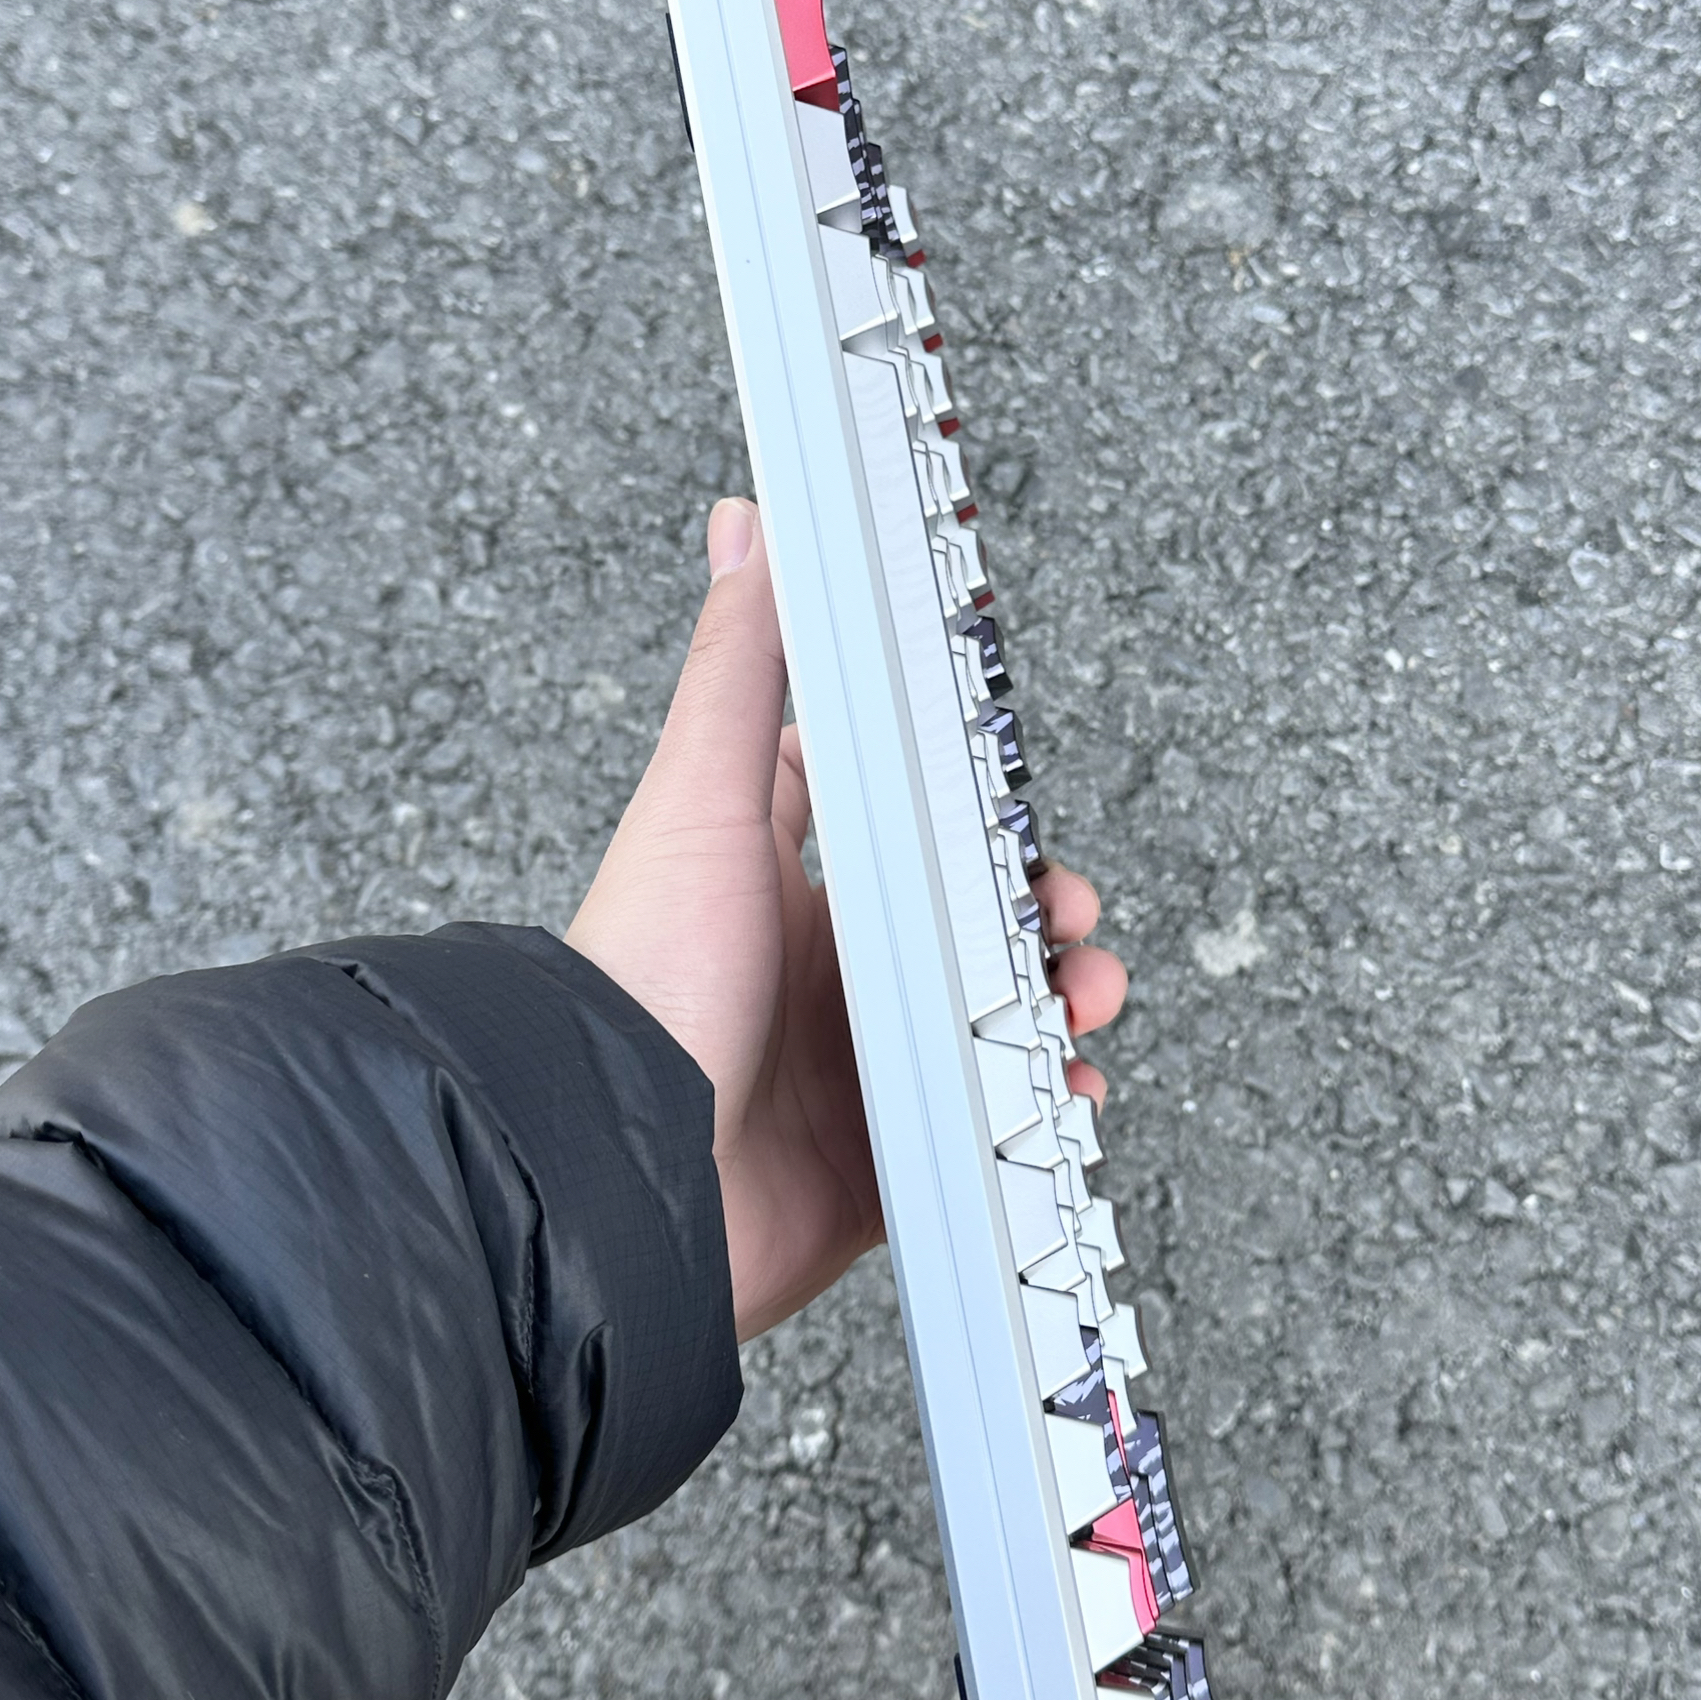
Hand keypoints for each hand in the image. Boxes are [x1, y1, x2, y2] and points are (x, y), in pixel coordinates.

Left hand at [566, 497, 1128, 1341]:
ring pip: (991, 1018)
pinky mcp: (874, 1158)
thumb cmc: (642, 982)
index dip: (963, 802)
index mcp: (783, 885)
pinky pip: (982, 1122)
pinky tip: (1058, 1081)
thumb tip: (743, 526)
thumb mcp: (702, 800)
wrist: (619, 1173)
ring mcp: (851, 1067)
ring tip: (1081, 993)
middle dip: (1037, 910)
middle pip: (965, 923)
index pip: (890, 819)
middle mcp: (818, 974)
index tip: (1016, 791)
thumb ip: (740, 665)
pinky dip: (1036, 1102)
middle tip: (1067, 910)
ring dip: (1056, 998)